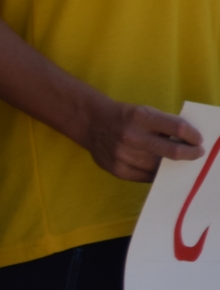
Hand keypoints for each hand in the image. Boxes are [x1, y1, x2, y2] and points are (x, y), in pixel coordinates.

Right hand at [79, 98, 203, 181]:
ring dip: (171, 164)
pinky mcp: (116, 169)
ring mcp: (122, 155)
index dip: (193, 136)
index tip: (198, 140)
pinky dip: (155, 173)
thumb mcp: (144, 112)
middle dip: (190, 153)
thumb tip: (187, 142)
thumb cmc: (124, 117)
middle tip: (197, 153)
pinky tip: (158, 167)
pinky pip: (144, 177)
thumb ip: (164, 125)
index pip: (177, 128)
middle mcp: (131, 136)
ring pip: (158, 167)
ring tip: (176, 161)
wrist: (91, 123)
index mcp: (141, 117)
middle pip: (171, 151)